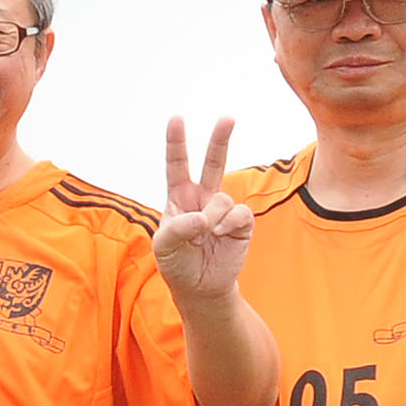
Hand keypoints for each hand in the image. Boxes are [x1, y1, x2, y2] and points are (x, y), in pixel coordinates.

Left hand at [154, 116, 256, 300]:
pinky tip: (221, 235)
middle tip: (228, 118)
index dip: (176, 143)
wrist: (200, 288)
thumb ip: (176, 228)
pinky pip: (239, 214)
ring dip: (212, 219)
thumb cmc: (177, 264)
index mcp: (179, 197)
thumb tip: (204, 217)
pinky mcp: (241, 223)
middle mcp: (202, 198)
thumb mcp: (164, 247)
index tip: (176, 118)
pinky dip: (228, 225)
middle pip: (213, 162)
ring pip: (222, 199)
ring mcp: (223, 209)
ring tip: (206, 236)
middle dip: (220, 140)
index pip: (177, 165)